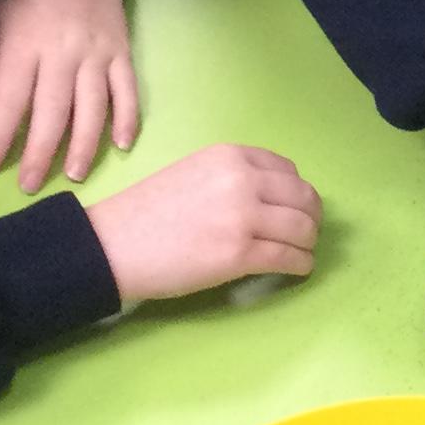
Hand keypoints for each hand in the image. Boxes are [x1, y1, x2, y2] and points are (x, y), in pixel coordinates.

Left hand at [0, 0, 139, 193]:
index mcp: (23, 44)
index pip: (9, 101)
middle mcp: (62, 52)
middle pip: (52, 112)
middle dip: (40, 154)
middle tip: (31, 187)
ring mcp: (97, 52)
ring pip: (93, 107)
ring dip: (85, 146)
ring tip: (75, 176)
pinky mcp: (122, 51)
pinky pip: (128, 90)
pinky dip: (128, 118)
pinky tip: (123, 145)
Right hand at [85, 144, 320, 304]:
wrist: (113, 244)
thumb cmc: (148, 211)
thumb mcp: (194, 172)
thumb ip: (233, 176)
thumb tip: (274, 195)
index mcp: (231, 156)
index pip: (288, 171)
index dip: (298, 192)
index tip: (297, 206)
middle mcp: (242, 180)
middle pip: (303, 198)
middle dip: (311, 217)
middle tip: (308, 232)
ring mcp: (243, 217)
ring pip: (302, 229)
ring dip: (309, 242)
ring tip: (303, 251)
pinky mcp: (240, 254)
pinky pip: (289, 258)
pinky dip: (301, 264)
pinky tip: (299, 267)